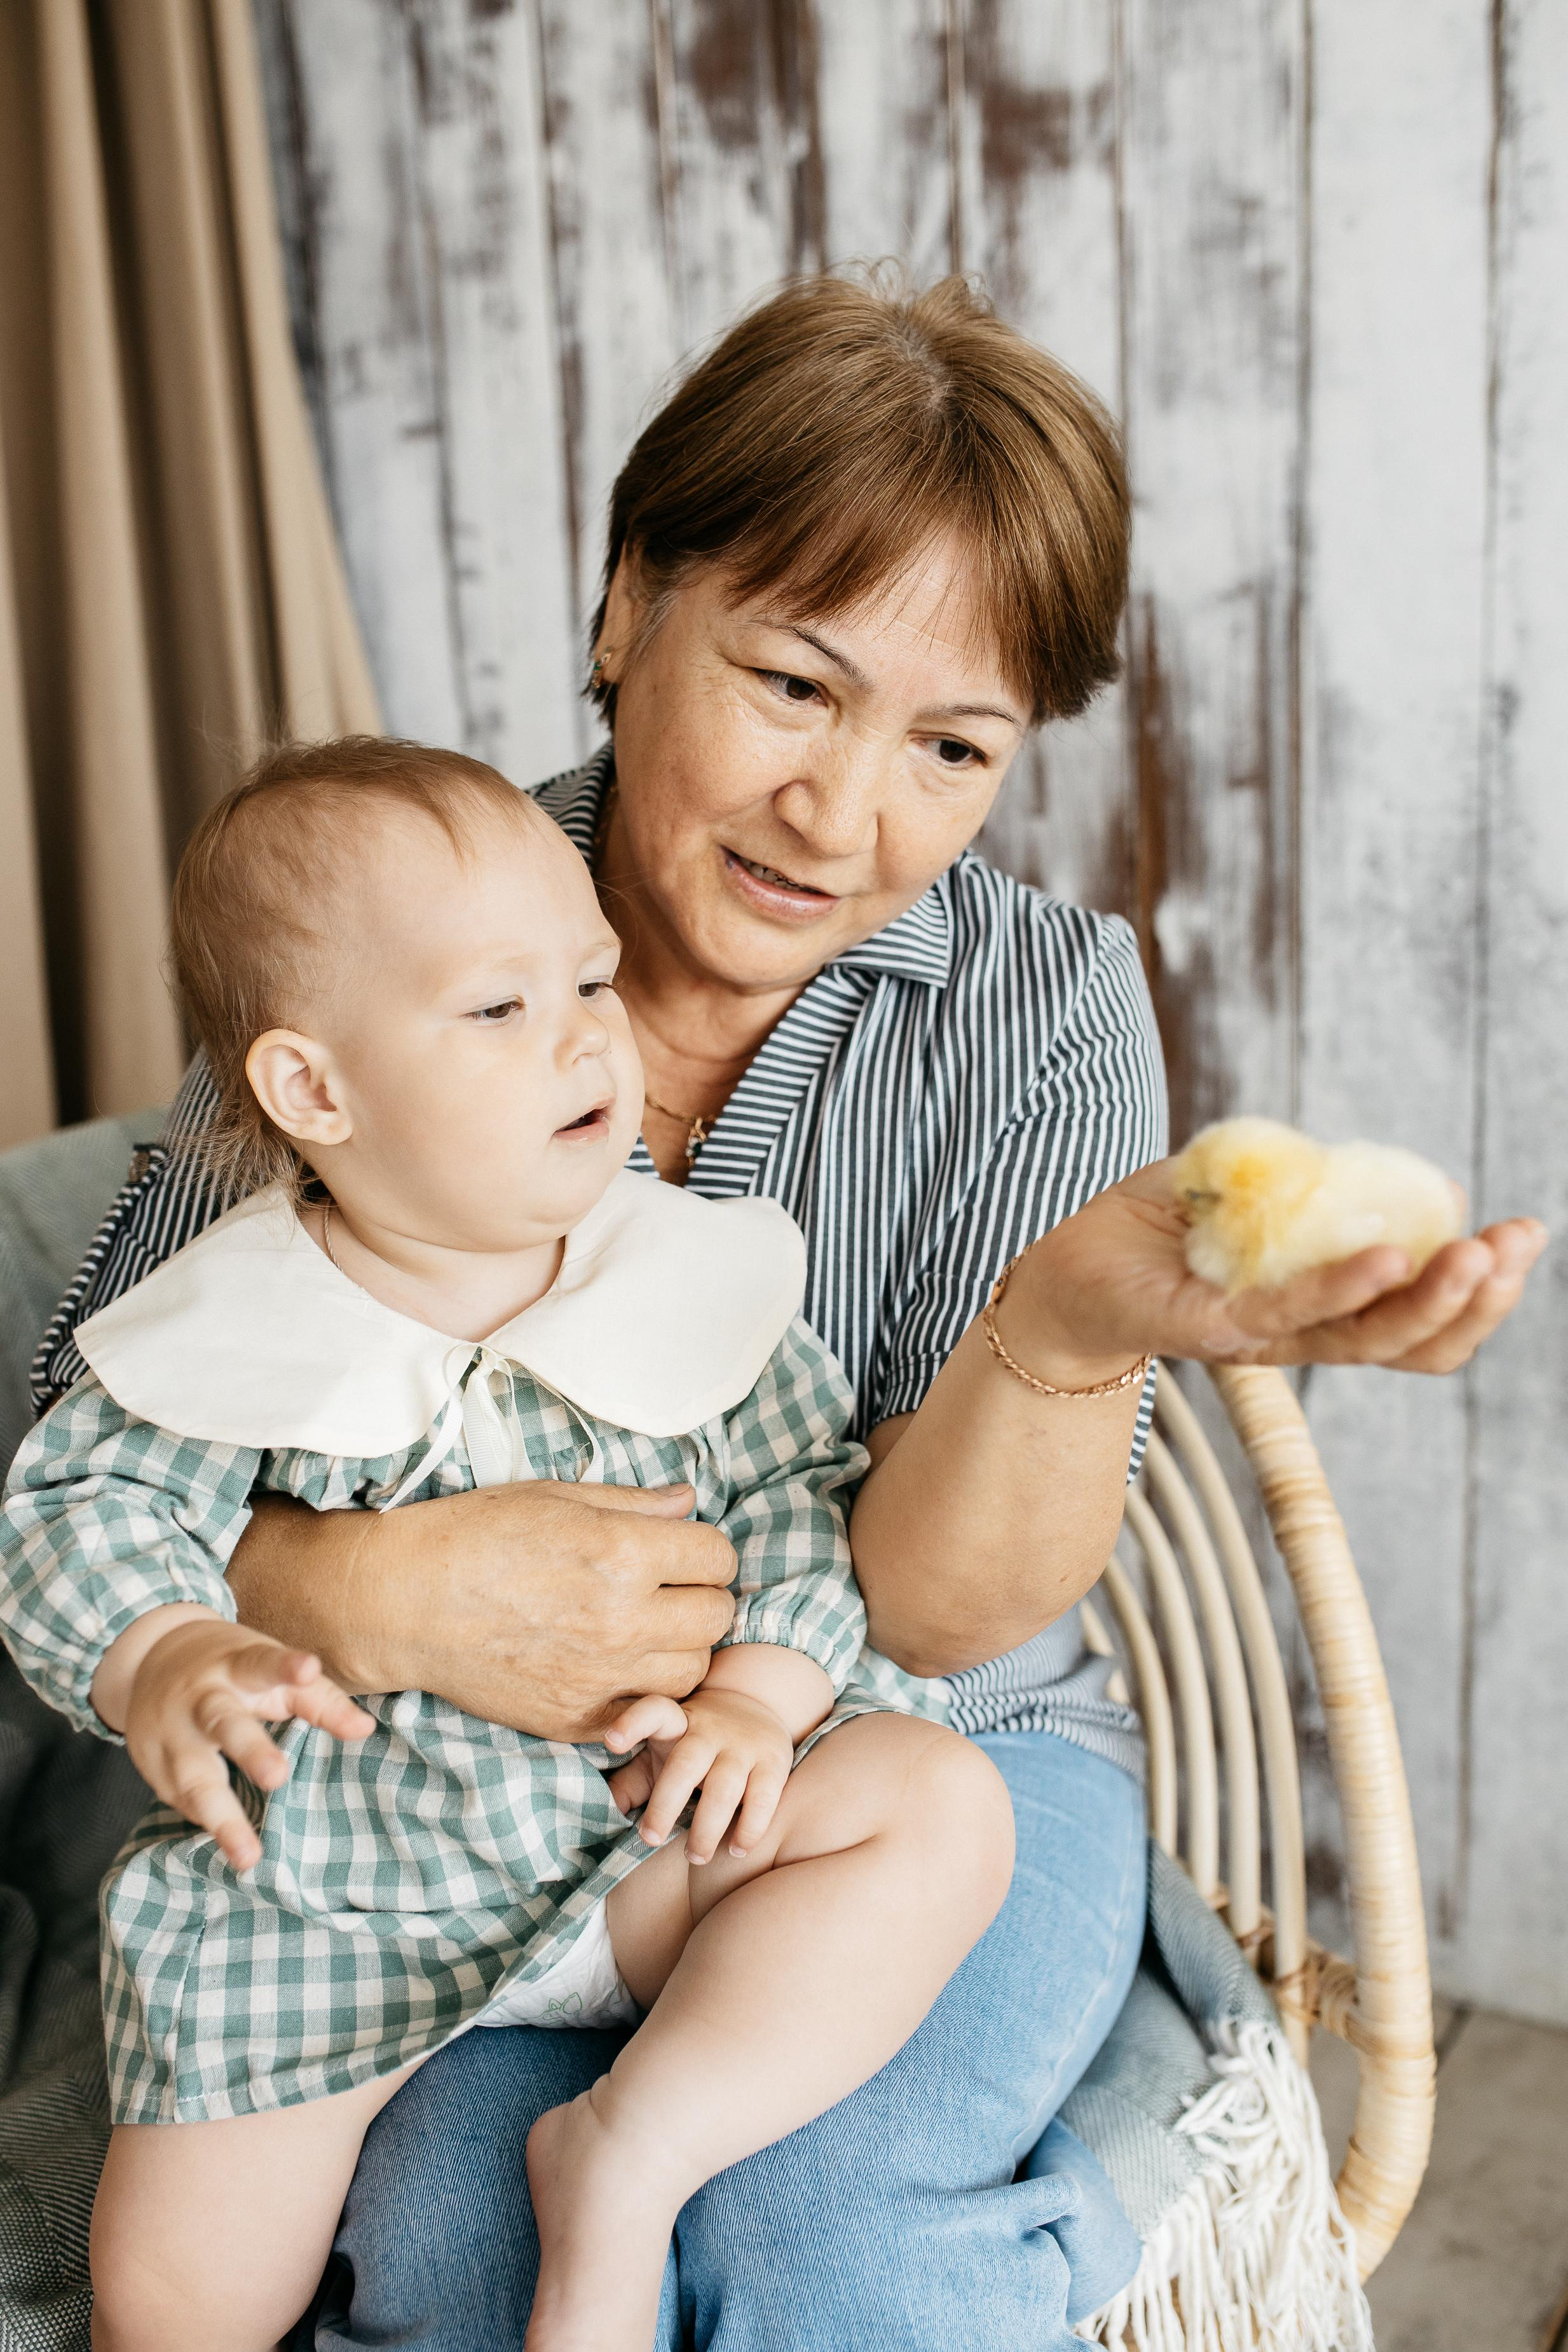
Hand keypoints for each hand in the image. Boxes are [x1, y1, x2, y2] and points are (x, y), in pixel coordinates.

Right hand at [124, 1617, 374, 1870]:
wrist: (151, 1657)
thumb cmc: (232, 1670)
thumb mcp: (270, 1669)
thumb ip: (318, 1699)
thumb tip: (365, 1731)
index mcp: (237, 1665)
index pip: (263, 1663)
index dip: (286, 1667)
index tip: (308, 1669)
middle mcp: (201, 1698)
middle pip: (224, 1723)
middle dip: (249, 1750)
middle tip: (277, 1776)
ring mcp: (171, 1733)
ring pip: (194, 1777)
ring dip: (222, 1819)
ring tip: (249, 1857)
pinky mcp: (150, 1764)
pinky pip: (180, 1800)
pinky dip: (205, 1822)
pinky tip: (229, 1844)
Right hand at [227, 1480, 738, 1740]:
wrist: (401, 1602)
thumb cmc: (472, 1535)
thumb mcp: (554, 1497)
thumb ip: (632, 1503)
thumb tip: (688, 1502)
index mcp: (622, 1554)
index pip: (718, 1557)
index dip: (703, 1550)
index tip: (680, 1550)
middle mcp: (621, 1620)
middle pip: (716, 1617)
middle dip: (701, 1596)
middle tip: (668, 1588)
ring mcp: (599, 1677)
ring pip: (692, 1671)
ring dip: (680, 1647)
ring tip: (646, 1628)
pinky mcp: (574, 1719)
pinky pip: (645, 1711)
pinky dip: (643, 1691)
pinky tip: (616, 1665)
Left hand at [603, 1687, 794, 1863]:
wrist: (756, 1705)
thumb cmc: (694, 1743)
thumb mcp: (662, 1750)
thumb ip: (632, 1779)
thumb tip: (601, 1811)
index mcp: (675, 1722)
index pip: (654, 1711)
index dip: (632, 1723)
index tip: (611, 1741)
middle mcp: (709, 1730)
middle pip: (685, 1764)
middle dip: (665, 1804)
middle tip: (650, 1839)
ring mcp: (743, 1746)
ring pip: (724, 1789)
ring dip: (706, 1829)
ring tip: (695, 1857)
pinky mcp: (772, 1764)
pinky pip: (763, 1801)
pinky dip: (749, 1829)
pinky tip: (736, 1849)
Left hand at [1017, 1160, 1546, 1376]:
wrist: (1061, 1254)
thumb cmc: (1162, 1224)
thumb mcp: (1261, 1190)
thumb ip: (1331, 1188)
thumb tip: (1423, 1184)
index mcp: (1322, 1307)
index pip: (1418, 1320)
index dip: (1477, 1289)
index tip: (1521, 1236)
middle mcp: (1299, 1332)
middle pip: (1410, 1341)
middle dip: (1477, 1296)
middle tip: (1519, 1244)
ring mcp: (1256, 1335)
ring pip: (1362, 1339)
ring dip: (1427, 1299)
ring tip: (1474, 1257)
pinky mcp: (1206, 1328)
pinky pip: (1286, 1312)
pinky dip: (1341, 1284)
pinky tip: (1387, 1255)